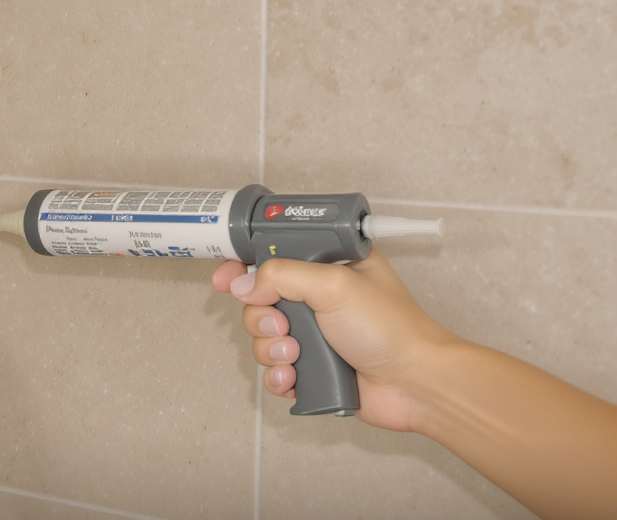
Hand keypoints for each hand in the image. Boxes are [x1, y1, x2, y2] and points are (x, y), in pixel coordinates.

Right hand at [212, 249, 455, 431]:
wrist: (416, 384)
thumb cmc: (392, 329)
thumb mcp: (334, 284)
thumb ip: (282, 275)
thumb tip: (243, 283)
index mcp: (328, 267)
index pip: (273, 256)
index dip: (243, 266)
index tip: (224, 279)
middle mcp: (318, 300)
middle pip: (258, 301)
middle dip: (261, 318)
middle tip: (285, 326)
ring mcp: (314, 336)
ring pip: (262, 339)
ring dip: (270, 349)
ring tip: (296, 356)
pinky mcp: (312, 370)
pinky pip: (273, 371)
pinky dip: (277, 376)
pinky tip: (295, 378)